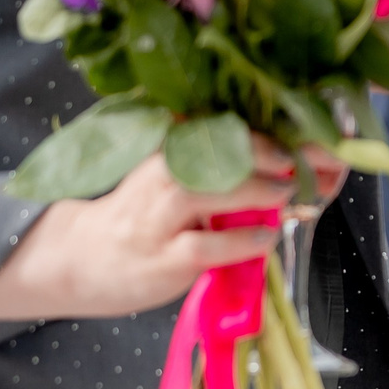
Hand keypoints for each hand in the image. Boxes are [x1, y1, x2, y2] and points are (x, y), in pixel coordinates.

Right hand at [0, 132, 299, 322]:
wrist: (81, 258)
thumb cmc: (138, 218)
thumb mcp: (169, 179)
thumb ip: (212, 166)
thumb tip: (281, 163)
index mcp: (165, 151)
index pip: (218, 129)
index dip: (266, 132)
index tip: (306, 135)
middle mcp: (160, 176)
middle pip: (213, 152)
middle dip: (266, 152)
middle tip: (305, 158)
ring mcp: (159, 218)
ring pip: (207, 192)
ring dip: (253, 190)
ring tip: (286, 192)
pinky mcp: (164, 258)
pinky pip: (206, 245)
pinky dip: (241, 241)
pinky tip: (265, 237)